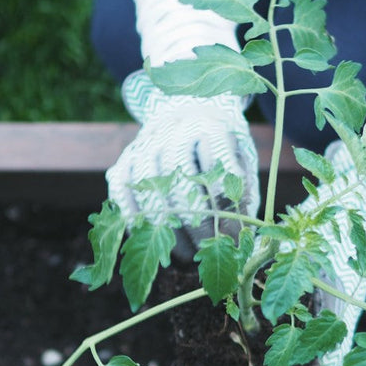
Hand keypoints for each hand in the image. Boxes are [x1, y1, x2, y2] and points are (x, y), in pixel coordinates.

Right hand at [106, 70, 258, 250]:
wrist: (188, 109)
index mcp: (210, 125)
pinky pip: (122, 189)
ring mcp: (146, 142)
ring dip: (166, 226)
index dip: (225, 204)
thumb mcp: (243, 160)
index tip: (235, 234)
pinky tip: (151, 240)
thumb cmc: (223, 148)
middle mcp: (174, 129)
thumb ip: (243, 193)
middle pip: (180, 179)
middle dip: (196, 223)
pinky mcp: (126, 157)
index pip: (216, 166)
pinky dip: (133, 217)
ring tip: (184, 256)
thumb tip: (241, 240)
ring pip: (148, 185)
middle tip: (209, 250)